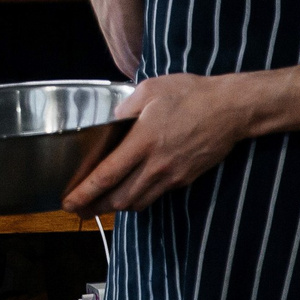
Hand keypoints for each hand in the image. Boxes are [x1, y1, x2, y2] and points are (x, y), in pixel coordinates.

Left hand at [62, 73, 265, 216]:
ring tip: (99, 205)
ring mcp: (172, 175)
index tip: (68, 202)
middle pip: (119, 198)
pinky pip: (155, 196)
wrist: (231, 109)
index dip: (85, 192)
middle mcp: (156, 164)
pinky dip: (137, 199)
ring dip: (116, 206)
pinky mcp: (184, 179)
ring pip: (137, 202)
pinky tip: (129, 193)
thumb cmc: (191, 94)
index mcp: (143, 141)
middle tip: (78, 209)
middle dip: (95, 207)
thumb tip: (111, 123)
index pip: (107, 175)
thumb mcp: (150, 90)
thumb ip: (125, 109)